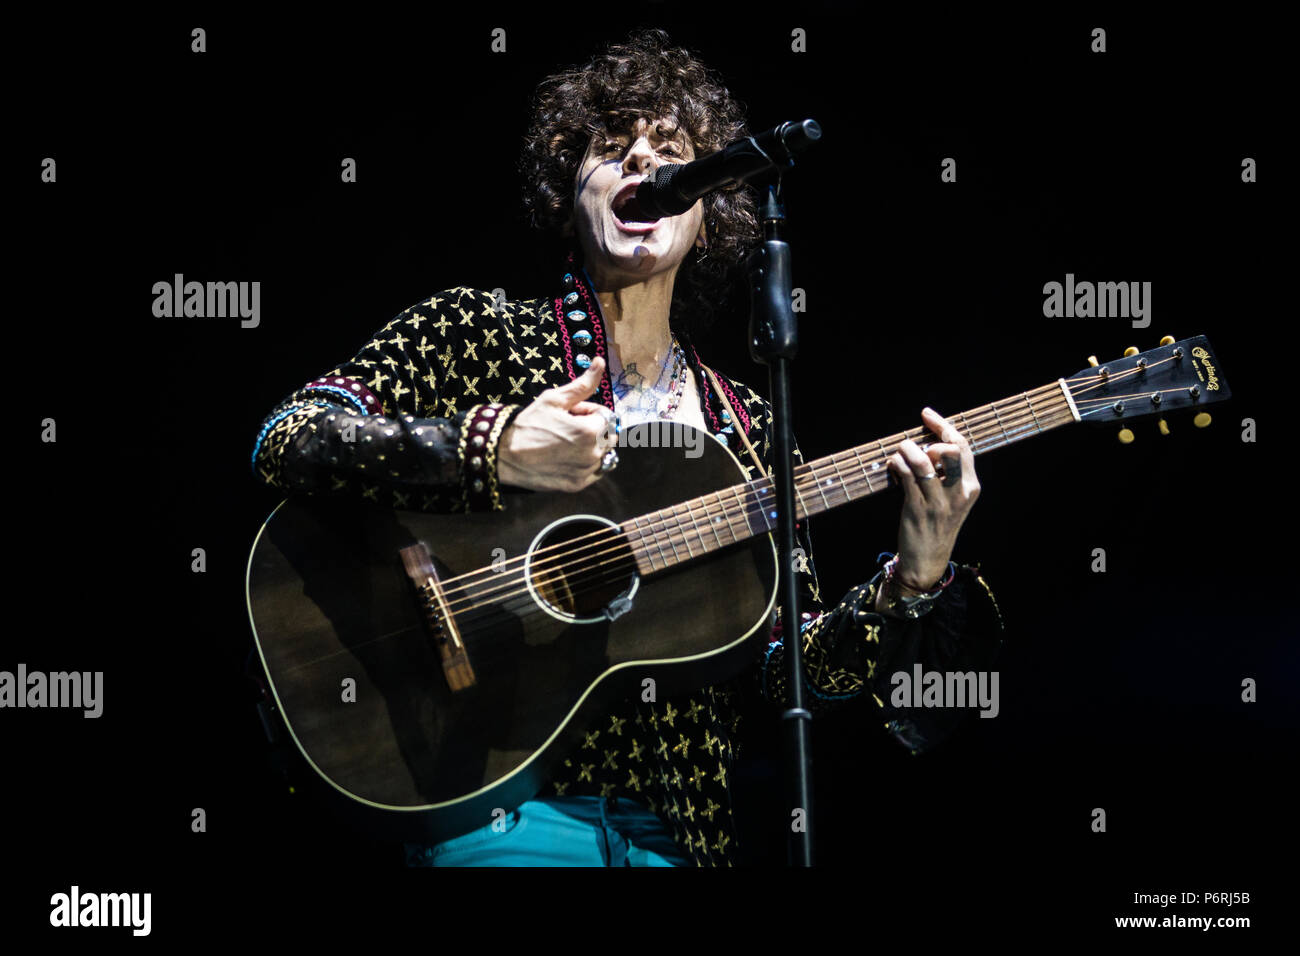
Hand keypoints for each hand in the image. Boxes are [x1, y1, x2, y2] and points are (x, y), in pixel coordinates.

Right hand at [497, 356, 616, 491]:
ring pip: (601, 454)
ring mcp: (586, 472)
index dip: (587, 411)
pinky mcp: (577, 485)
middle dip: (593, 429)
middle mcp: (593, 454)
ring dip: (590, 447)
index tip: (569, 414)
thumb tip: (600, 362)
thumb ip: (583, 385)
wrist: (504, 456)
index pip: (606, 415)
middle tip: (566, 428)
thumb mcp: (554, 399)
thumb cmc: (528, 425)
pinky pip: (592, 472)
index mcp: (591, 430)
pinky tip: (563, 458)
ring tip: (563, 443)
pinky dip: (583, 464)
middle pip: (608, 436)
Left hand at [883, 407, 980, 592]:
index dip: (943, 425)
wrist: (927, 560)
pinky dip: (896, 464)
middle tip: (913, 444)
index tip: (926, 414)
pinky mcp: (917, 509)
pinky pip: (905, 476)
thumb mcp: (951, 499)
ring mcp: (939, 502)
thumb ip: (947, 473)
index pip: (962, 446)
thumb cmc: (937, 524)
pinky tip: (892, 465)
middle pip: (949, 449)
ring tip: (899, 453)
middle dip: (928, 438)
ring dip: (906, 450)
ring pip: (923, 461)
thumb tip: (928, 441)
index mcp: (971, 487)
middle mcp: (959, 493)